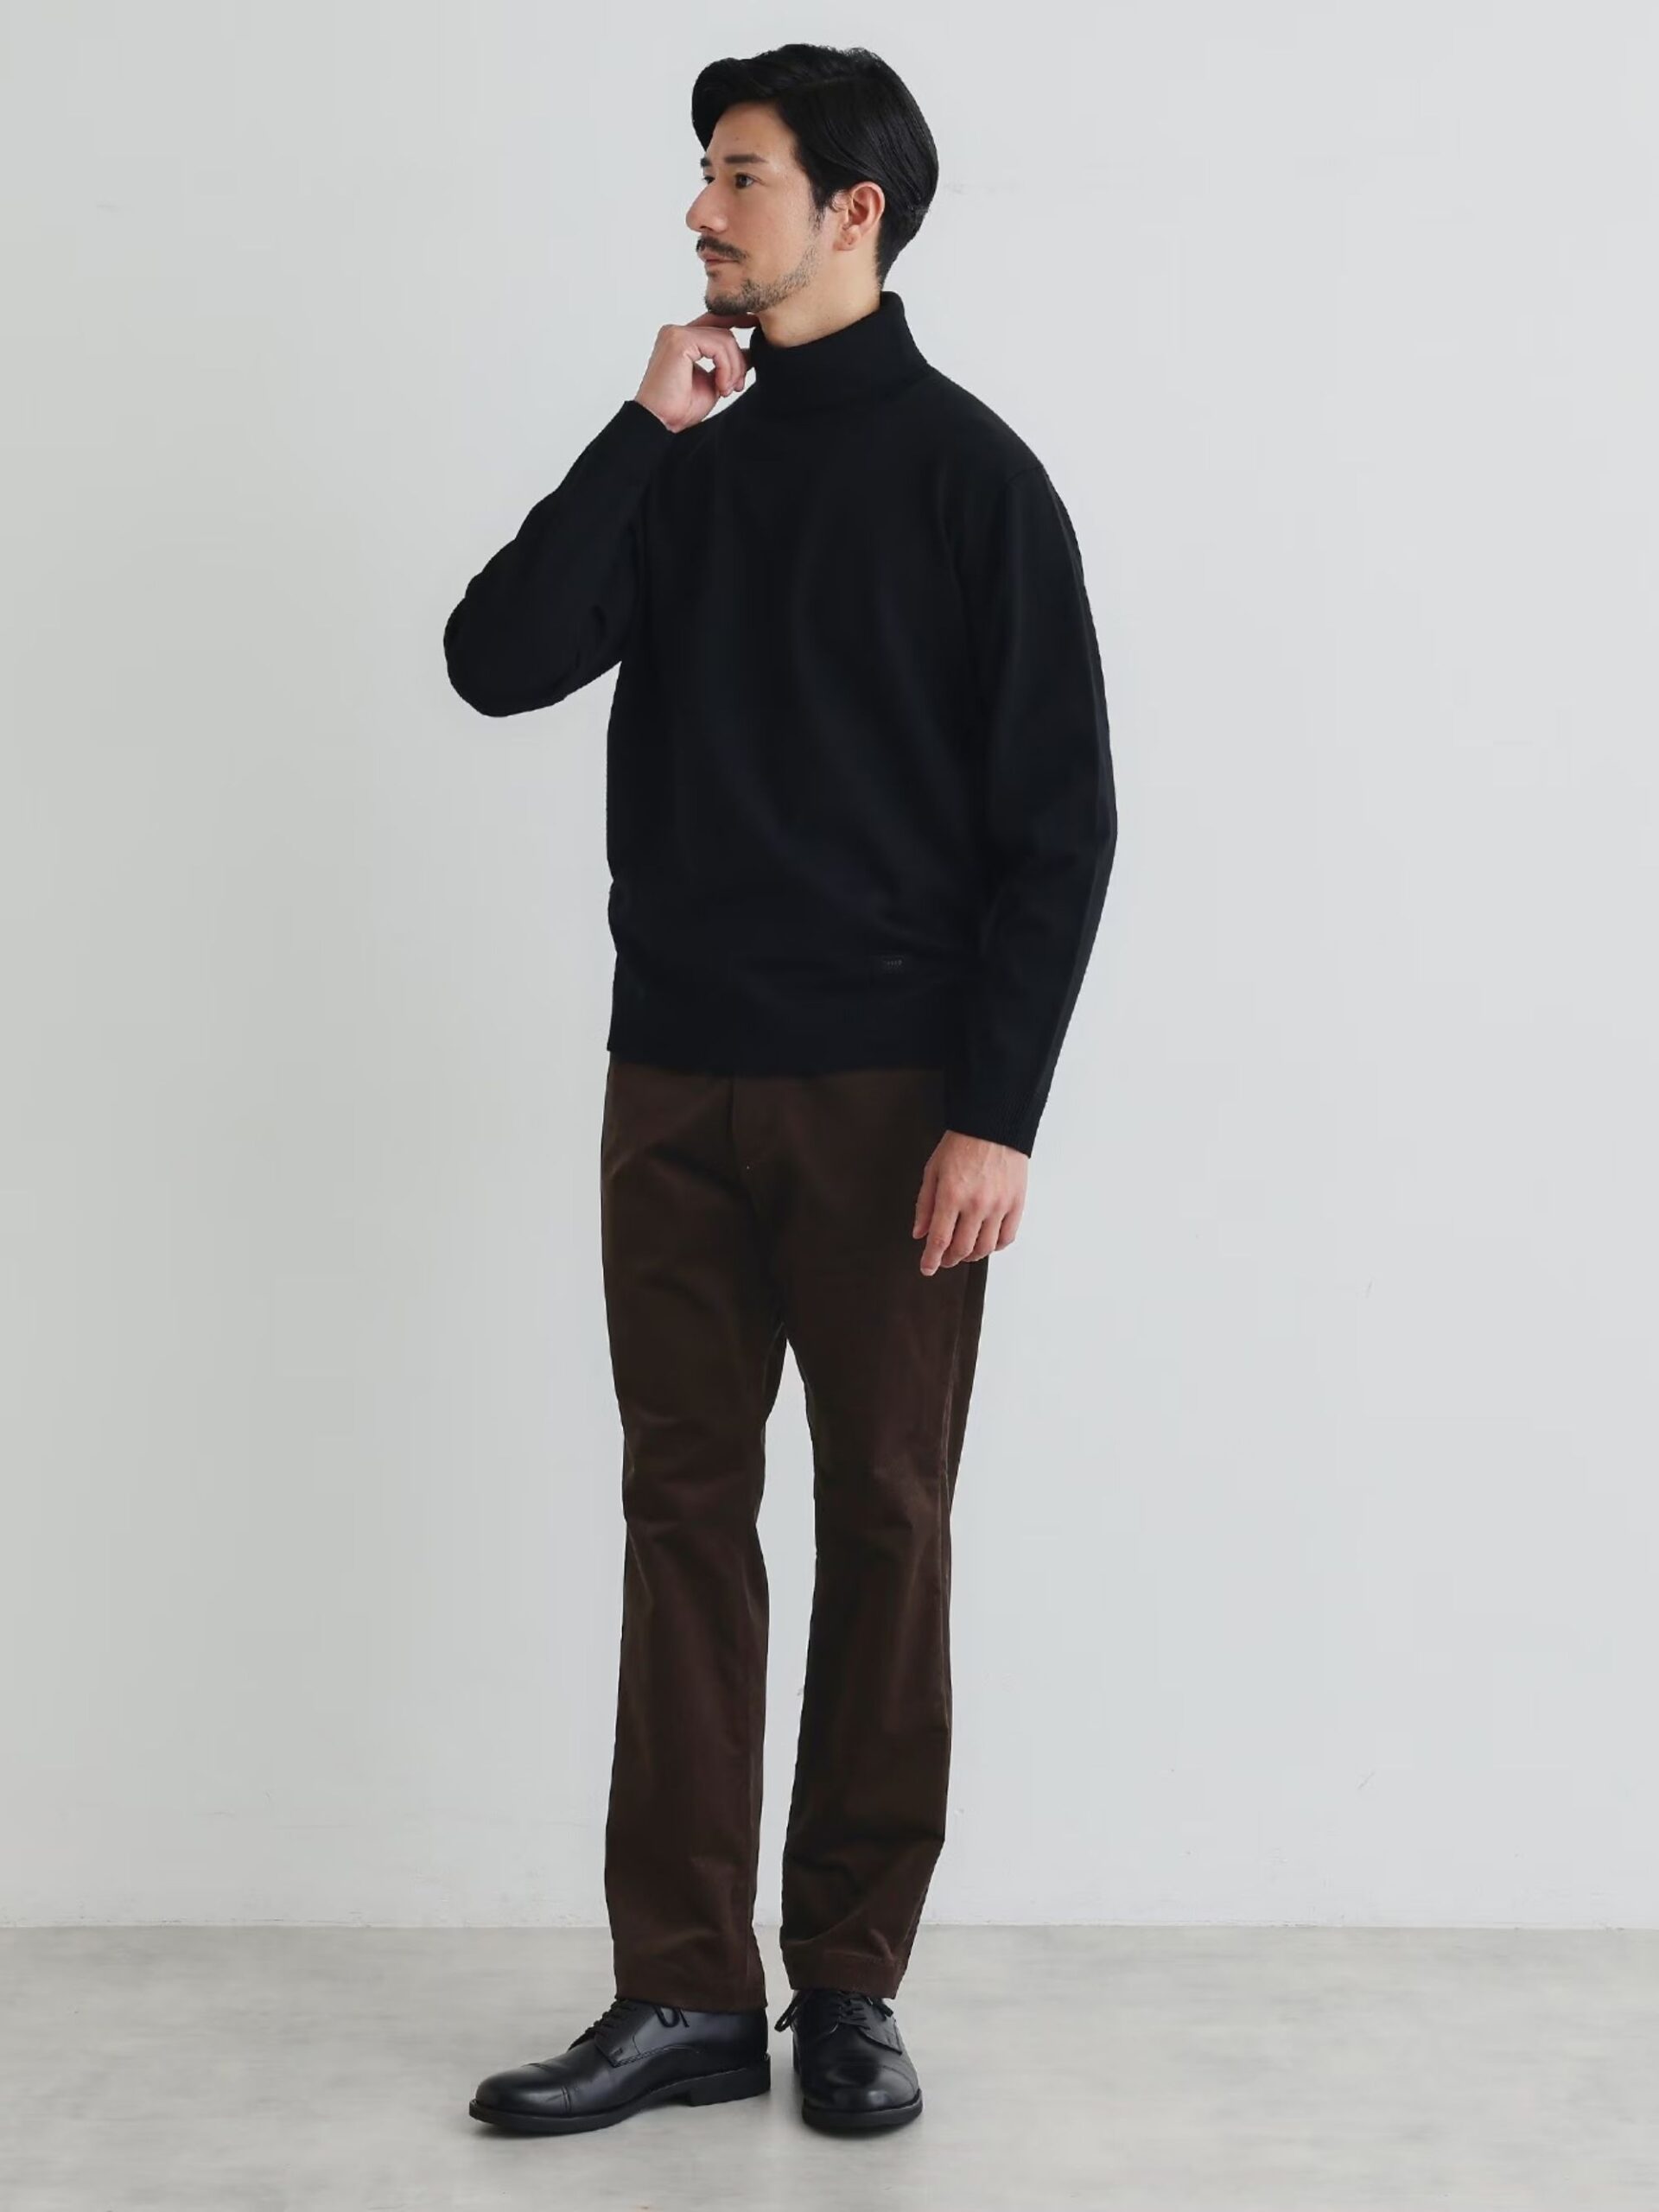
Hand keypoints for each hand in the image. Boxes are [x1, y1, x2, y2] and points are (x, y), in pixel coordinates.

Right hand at [634, 312, 757, 431]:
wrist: (659, 422)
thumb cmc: (679, 408)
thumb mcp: (714, 382)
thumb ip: (727, 365)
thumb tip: (749, 352)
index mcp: (682, 340)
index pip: (714, 321)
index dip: (737, 319)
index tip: (755, 325)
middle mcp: (677, 332)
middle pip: (724, 330)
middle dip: (737, 359)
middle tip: (736, 386)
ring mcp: (677, 334)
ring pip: (725, 338)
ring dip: (733, 368)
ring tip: (725, 390)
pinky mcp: (679, 341)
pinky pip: (717, 347)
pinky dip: (726, 368)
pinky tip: (720, 386)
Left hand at [912, 1131, 1026, 1274]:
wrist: (994, 1125)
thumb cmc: (962, 1144)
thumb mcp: (933, 1170)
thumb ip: (925, 1204)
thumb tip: (920, 1233)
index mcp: (952, 1195)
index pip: (939, 1240)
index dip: (931, 1260)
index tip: (927, 1269)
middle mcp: (976, 1204)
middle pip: (962, 1249)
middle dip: (950, 1259)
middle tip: (944, 1259)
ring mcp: (999, 1205)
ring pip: (985, 1248)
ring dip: (971, 1256)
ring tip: (964, 1251)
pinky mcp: (1016, 1203)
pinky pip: (1007, 1237)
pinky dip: (995, 1246)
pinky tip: (986, 1242)